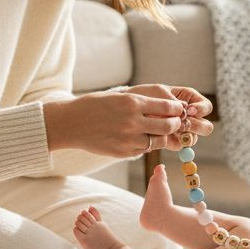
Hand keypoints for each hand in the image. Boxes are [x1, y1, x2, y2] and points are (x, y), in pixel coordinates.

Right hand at [42, 90, 184, 157]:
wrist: (72, 123)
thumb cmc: (96, 106)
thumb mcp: (120, 96)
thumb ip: (143, 101)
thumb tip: (168, 106)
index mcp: (133, 102)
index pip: (168, 107)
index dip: (177, 109)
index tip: (177, 109)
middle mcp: (133, 121)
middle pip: (169, 126)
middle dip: (175, 124)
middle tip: (174, 122)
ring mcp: (128, 139)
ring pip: (160, 141)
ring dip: (162, 136)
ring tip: (156, 131)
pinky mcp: (124, 152)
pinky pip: (145, 150)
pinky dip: (147, 144)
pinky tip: (139, 138)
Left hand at [125, 83, 213, 150]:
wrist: (125, 109)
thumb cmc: (143, 95)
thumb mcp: (156, 92)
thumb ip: (171, 101)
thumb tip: (185, 112)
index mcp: (189, 100)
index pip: (206, 107)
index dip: (201, 109)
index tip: (189, 110)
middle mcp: (189, 117)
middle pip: (205, 127)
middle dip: (196, 126)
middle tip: (183, 124)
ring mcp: (181, 130)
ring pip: (193, 139)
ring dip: (184, 136)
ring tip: (170, 130)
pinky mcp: (171, 141)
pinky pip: (179, 146)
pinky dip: (172, 142)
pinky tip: (161, 136)